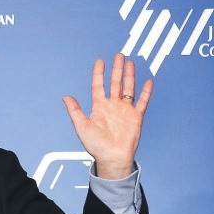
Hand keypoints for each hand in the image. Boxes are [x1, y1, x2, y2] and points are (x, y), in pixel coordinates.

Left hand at [62, 53, 152, 179]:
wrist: (111, 158)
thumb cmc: (96, 146)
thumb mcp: (81, 126)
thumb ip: (75, 111)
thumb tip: (66, 97)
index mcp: (99, 108)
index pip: (98, 86)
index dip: (99, 74)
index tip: (100, 61)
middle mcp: (112, 106)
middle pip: (115, 83)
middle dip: (116, 69)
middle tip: (118, 56)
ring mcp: (124, 110)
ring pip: (128, 88)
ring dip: (129, 76)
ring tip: (130, 63)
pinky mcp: (136, 116)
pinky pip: (142, 101)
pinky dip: (145, 92)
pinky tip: (148, 81)